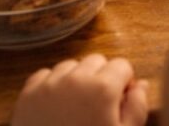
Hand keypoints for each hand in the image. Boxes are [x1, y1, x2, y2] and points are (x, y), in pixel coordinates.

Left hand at [11, 54, 148, 125]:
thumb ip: (137, 107)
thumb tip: (140, 85)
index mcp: (103, 88)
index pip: (122, 65)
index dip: (125, 82)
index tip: (119, 100)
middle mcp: (76, 78)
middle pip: (97, 60)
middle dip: (102, 77)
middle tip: (99, 104)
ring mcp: (49, 84)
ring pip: (71, 65)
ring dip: (78, 78)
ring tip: (77, 105)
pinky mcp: (28, 94)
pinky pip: (45, 75)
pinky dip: (53, 84)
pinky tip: (57, 105)